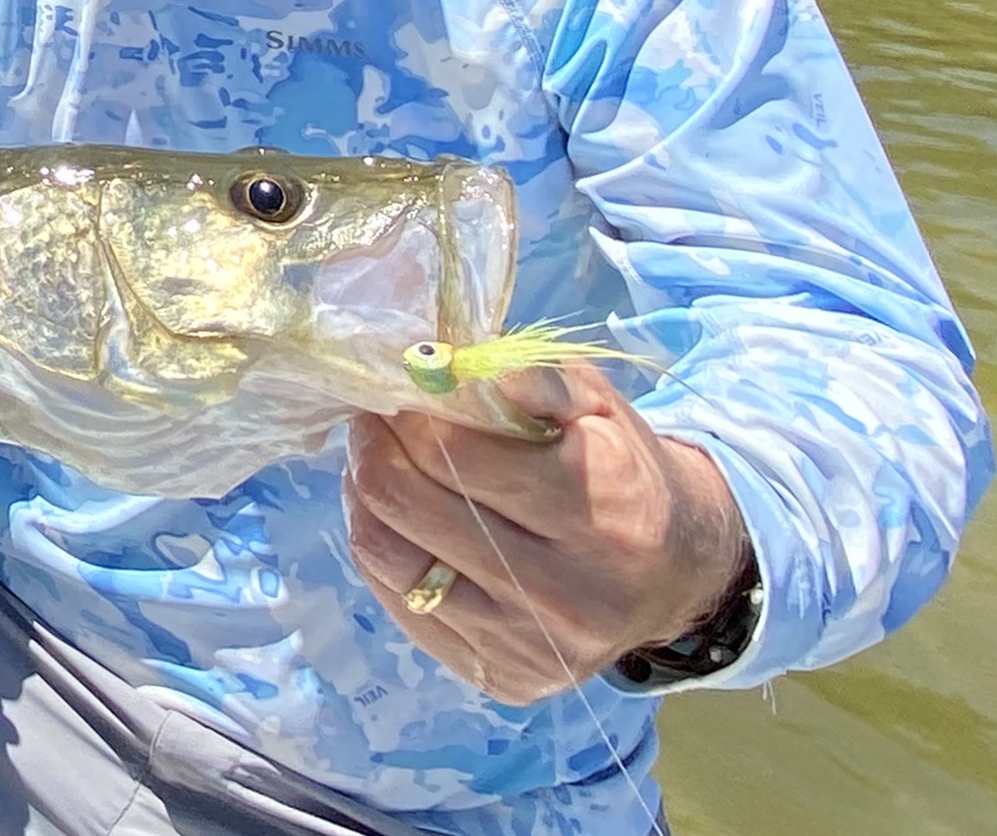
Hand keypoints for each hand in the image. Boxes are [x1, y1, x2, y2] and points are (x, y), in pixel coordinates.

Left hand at [343, 363, 750, 705]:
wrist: (677, 576)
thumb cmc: (625, 473)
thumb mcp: (599, 407)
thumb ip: (533, 377)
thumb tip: (453, 362)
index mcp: (602, 510)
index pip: (456, 453)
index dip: (410, 411)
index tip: (398, 387)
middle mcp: (565, 592)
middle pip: (408, 503)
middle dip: (373, 446)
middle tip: (371, 419)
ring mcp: (526, 643)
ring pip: (388, 556)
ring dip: (363, 495)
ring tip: (373, 462)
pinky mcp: (497, 677)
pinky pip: (396, 601)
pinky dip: (380, 547)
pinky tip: (392, 516)